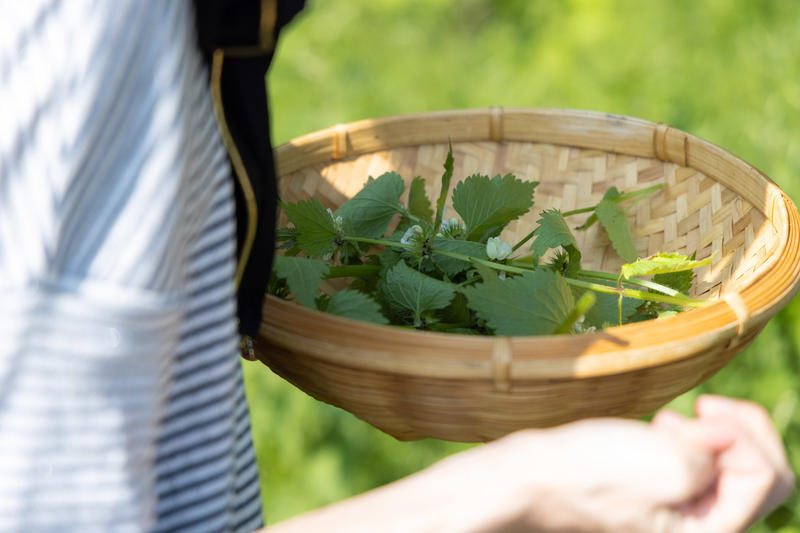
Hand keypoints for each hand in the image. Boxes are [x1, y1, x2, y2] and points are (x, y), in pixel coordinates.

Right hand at [484, 395, 792, 532]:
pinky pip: (705, 464)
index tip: (699, 413)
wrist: (533, 478)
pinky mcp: (665, 493)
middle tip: (703, 409)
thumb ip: (716, 452)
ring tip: (669, 422)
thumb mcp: (664, 464)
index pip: (767, 478)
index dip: (745, 435)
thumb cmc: (590, 475)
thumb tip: (729, 435)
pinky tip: (662, 429)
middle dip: (741, 432)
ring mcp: (684, 511)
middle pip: (763, 475)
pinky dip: (694, 439)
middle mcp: (703, 528)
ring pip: (735, 466)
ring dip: (715, 433)